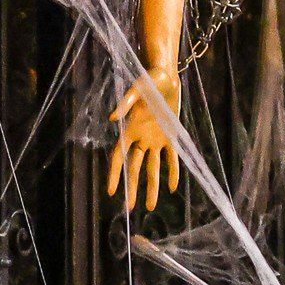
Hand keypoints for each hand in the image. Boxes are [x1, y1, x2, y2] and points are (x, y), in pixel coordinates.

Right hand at [106, 68, 181, 211]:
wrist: (166, 76)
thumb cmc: (149, 80)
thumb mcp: (138, 90)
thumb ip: (126, 103)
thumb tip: (112, 118)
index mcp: (129, 129)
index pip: (118, 157)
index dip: (114, 174)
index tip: (110, 192)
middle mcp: (140, 138)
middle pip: (134, 167)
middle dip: (132, 187)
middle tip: (130, 207)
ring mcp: (155, 139)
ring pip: (152, 167)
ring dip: (151, 186)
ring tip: (150, 206)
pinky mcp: (170, 136)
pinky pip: (171, 158)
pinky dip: (172, 172)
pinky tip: (174, 187)